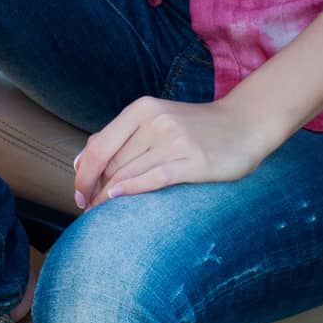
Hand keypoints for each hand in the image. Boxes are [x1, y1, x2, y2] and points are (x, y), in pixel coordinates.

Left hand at [73, 95, 270, 208]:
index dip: (83, 173)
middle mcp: (156, 121)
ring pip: (129, 172)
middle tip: (87, 210)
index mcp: (142, 109)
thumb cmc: (194, 127)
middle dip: (94, 189)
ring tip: (99, 214)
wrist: (244, 123)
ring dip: (108, 196)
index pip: (99, 145)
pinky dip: (132, 189)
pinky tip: (118, 198)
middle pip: (111, 162)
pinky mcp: (195, 162)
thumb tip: (80, 162)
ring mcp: (176, 140)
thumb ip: (120, 136)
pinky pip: (155, 178)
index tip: (78, 194)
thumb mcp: (154, 119)